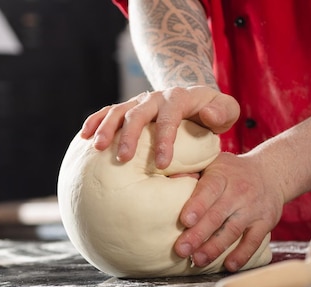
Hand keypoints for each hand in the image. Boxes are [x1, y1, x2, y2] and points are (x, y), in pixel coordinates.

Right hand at [80, 86, 239, 168]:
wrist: (192, 97)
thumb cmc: (211, 112)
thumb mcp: (226, 110)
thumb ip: (224, 113)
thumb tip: (209, 115)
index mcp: (179, 98)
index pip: (169, 118)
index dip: (164, 140)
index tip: (161, 165)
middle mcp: (155, 97)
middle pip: (137, 113)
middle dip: (129, 135)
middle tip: (122, 159)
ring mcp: (138, 102)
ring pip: (117, 111)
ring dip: (106, 129)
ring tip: (96, 148)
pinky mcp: (126, 109)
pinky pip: (107, 112)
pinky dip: (94, 122)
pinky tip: (84, 138)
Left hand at [174, 152, 284, 270]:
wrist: (271, 172)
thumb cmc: (231, 172)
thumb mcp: (212, 163)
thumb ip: (192, 172)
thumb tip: (167, 180)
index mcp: (222, 175)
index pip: (209, 190)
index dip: (197, 205)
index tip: (185, 220)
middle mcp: (239, 192)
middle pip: (217, 216)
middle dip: (198, 235)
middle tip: (182, 250)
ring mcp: (253, 208)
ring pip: (232, 231)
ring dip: (214, 248)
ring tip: (198, 260)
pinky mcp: (265, 222)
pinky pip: (253, 241)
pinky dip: (242, 254)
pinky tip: (229, 265)